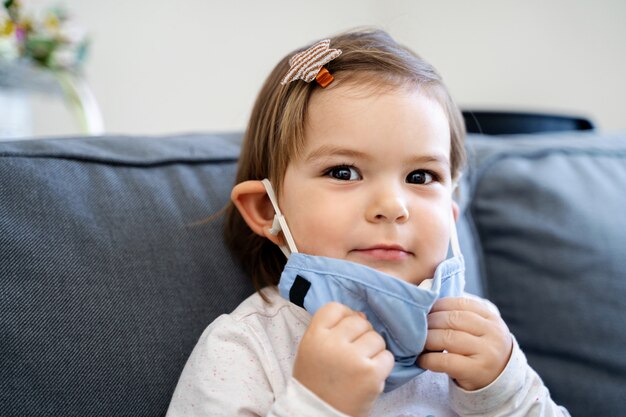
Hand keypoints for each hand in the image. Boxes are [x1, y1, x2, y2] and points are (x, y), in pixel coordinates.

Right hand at [293, 302, 393, 416]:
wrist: (318, 414)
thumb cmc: (316, 380)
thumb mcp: (312, 349)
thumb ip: (331, 329)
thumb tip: (361, 316)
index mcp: (314, 336)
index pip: (335, 308)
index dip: (344, 316)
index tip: (345, 332)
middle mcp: (332, 344)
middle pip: (359, 322)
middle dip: (361, 335)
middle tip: (354, 353)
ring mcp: (353, 358)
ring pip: (376, 338)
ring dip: (373, 350)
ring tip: (361, 365)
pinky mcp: (371, 373)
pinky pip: (387, 356)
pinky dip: (382, 365)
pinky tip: (370, 375)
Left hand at [417, 297, 512, 390]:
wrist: (498, 380)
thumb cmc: (479, 350)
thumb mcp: (479, 329)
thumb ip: (459, 316)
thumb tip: (426, 307)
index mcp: (491, 318)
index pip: (460, 303)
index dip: (438, 305)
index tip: (425, 311)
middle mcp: (493, 333)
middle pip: (453, 319)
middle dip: (430, 322)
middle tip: (415, 327)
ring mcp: (487, 352)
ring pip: (448, 338)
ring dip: (427, 339)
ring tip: (417, 343)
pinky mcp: (477, 371)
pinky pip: (446, 361)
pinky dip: (429, 359)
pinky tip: (422, 360)